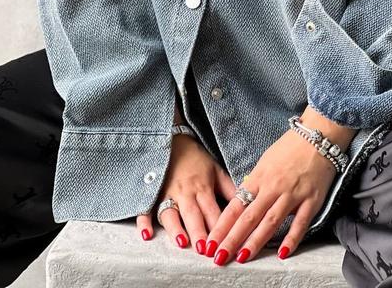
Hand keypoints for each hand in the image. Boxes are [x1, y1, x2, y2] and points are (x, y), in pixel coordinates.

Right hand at [135, 132, 235, 252]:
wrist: (172, 141)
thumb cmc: (196, 160)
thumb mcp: (216, 170)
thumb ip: (230, 190)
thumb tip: (247, 206)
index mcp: (202, 187)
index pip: (212, 210)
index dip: (219, 227)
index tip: (226, 244)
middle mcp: (184, 192)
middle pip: (192, 214)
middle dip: (199, 232)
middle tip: (205, 250)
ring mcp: (165, 193)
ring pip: (170, 213)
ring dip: (175, 228)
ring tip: (182, 243)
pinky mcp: (150, 194)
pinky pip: (144, 209)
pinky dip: (144, 222)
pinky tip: (146, 235)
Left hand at [203, 110, 353, 265]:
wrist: (317, 136)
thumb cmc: (289, 148)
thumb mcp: (265, 161)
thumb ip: (255, 183)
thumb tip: (242, 201)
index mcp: (259, 177)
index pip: (236, 206)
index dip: (222, 226)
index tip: (211, 242)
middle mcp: (273, 187)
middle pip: (249, 217)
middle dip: (232, 239)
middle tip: (219, 257)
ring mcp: (292, 194)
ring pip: (270, 222)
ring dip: (255, 242)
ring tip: (242, 258)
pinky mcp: (311, 200)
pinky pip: (300, 223)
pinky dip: (292, 239)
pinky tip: (282, 253)